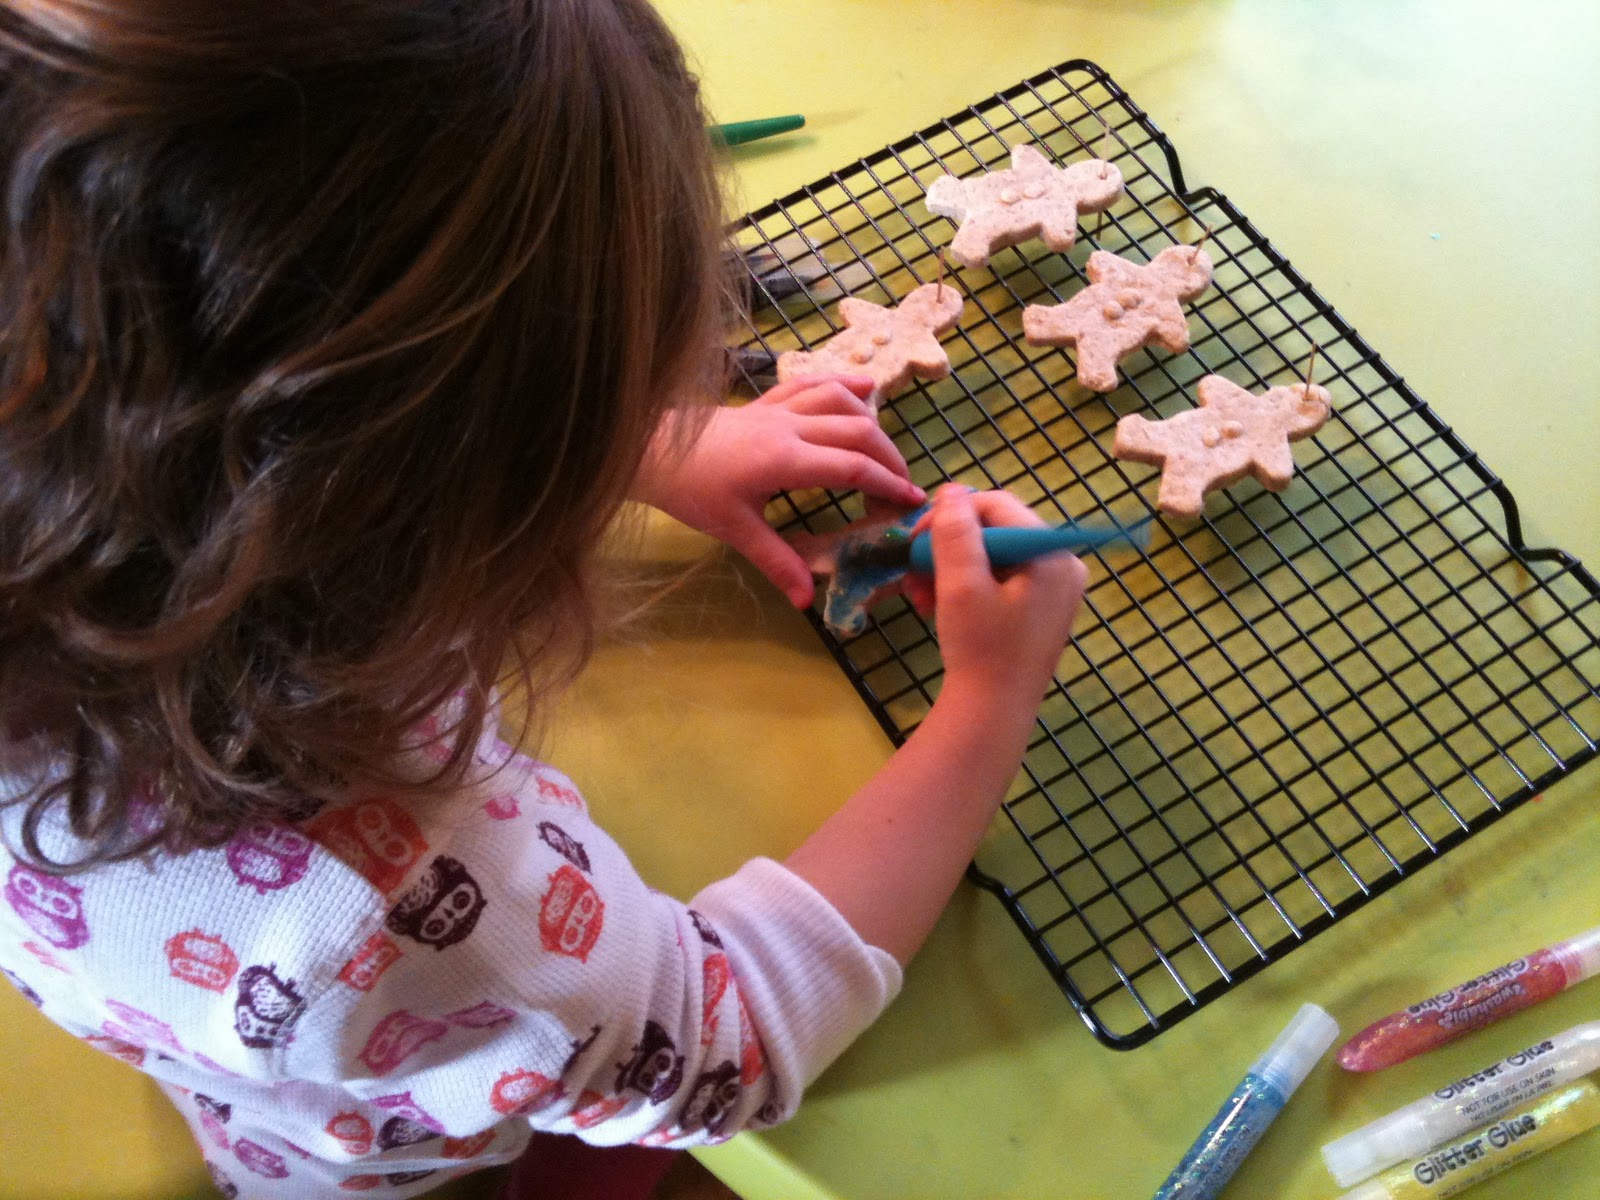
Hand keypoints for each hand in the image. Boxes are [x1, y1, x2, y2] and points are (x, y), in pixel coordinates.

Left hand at [632, 376, 924, 606]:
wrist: (649, 449)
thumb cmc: (690, 490)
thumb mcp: (734, 530)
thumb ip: (776, 561)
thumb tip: (806, 600)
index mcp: (785, 459)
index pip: (851, 467)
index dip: (886, 483)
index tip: (911, 500)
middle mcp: (789, 427)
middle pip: (857, 431)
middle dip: (889, 457)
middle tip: (903, 486)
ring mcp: (778, 409)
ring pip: (839, 400)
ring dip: (871, 421)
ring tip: (887, 449)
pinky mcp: (766, 402)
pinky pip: (812, 384)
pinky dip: (843, 384)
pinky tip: (865, 386)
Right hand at [916, 486, 1086, 714]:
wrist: (992, 714)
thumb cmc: (980, 649)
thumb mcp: (961, 584)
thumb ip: (956, 531)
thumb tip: (952, 490)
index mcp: (1052, 554)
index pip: (997, 507)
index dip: (950, 515)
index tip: (913, 539)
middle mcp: (1061, 565)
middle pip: (994, 530)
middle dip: (947, 547)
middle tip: (912, 570)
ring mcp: (1053, 589)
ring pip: (990, 556)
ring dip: (948, 568)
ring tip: (919, 595)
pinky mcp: (1038, 609)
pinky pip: (998, 579)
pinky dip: (964, 586)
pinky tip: (936, 605)